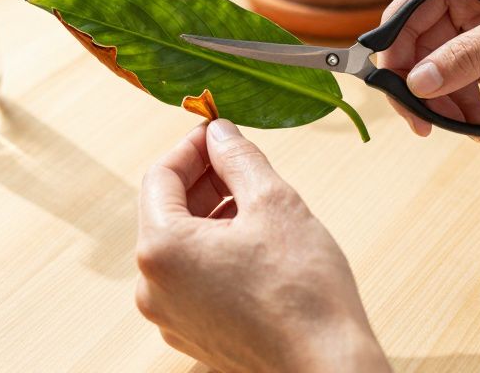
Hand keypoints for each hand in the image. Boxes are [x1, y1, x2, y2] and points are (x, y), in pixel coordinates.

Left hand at [136, 120, 389, 372]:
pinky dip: (215, 251)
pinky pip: (191, 277)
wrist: (326, 368)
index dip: (191, 146)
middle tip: (240, 160)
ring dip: (211, 214)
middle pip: (165, 211)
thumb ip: (238, 158)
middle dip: (203, 180)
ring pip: (180, 245)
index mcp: (161, 250)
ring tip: (255, 202)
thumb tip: (220, 132)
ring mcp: (169, 316)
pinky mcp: (192, 334)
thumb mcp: (274, 202)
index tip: (219, 131)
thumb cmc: (304, 293)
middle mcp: (152, 287)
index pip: (159, 175)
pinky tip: (254, 242)